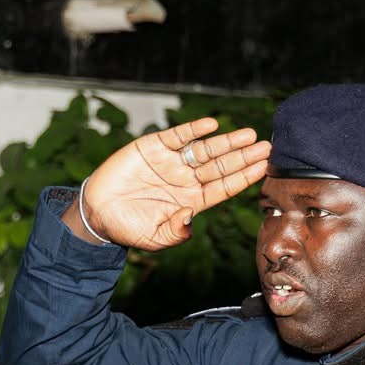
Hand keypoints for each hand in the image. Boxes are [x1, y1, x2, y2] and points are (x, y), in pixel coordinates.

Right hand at [63, 117, 269, 251]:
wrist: (97, 212)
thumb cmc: (128, 228)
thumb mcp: (154, 238)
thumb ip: (175, 233)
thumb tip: (191, 219)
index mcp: (191, 201)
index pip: (224, 187)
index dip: (244, 177)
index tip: (263, 168)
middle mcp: (186, 179)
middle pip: (221, 166)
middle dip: (243, 156)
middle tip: (266, 147)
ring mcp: (172, 162)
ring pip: (205, 150)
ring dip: (227, 142)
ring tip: (248, 135)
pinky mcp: (154, 147)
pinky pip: (178, 136)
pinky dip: (193, 130)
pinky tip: (211, 125)